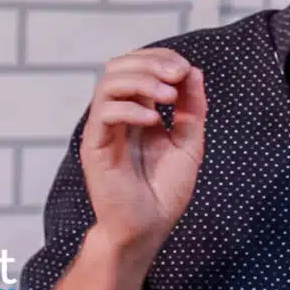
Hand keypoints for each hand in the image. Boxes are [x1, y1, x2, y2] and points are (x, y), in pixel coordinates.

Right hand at [80, 48, 207, 258]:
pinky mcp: (95, 147)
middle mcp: (117, 116)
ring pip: (108, 83)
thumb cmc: (164, 191)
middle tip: (177, 74)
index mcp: (138, 111)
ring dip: (142, 80)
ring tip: (169, 96)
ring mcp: (103, 129)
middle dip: (151, 62)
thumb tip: (193, 72)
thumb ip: (193, 108)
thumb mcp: (189, 143)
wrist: (147, 229)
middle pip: (119, 66)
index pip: (138, 67)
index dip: (161, 59)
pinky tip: (153, 120)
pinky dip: (131, 108)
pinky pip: (105, 113)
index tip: (186, 70)